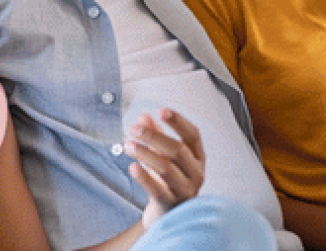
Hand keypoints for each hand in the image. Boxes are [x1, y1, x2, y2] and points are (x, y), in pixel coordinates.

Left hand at [125, 108, 204, 228]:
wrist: (169, 215)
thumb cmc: (168, 181)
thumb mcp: (165, 156)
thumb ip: (156, 136)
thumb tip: (143, 117)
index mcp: (198, 157)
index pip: (193, 135)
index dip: (178, 122)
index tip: (162, 111)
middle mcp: (196, 173)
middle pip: (177, 150)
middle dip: (154, 136)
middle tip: (134, 129)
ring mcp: (185, 190)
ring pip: (166, 168)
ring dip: (145, 153)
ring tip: (128, 145)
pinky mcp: (171, 204)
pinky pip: (157, 190)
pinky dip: (144, 177)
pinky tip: (132, 166)